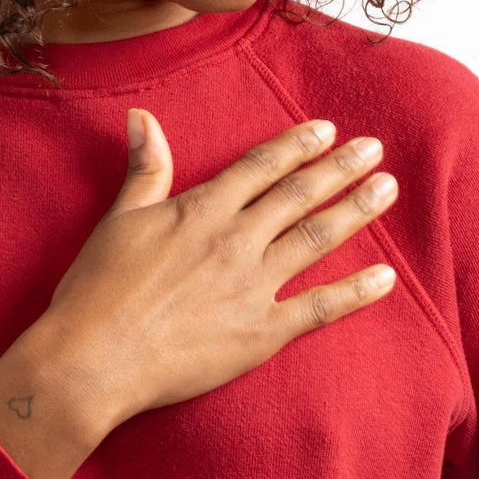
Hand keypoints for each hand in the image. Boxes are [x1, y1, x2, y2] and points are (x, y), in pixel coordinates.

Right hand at [37, 111, 397, 431]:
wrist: (91, 360)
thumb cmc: (96, 290)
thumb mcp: (119, 219)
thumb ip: (146, 168)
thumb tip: (144, 117)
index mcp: (201, 210)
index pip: (261, 166)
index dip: (297, 145)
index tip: (328, 129)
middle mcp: (235, 240)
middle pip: (299, 194)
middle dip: (341, 168)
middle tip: (375, 148)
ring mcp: (252, 286)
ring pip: (316, 238)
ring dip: (355, 210)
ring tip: (388, 188)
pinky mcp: (260, 333)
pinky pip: (319, 308)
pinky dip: (355, 292)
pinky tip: (386, 277)